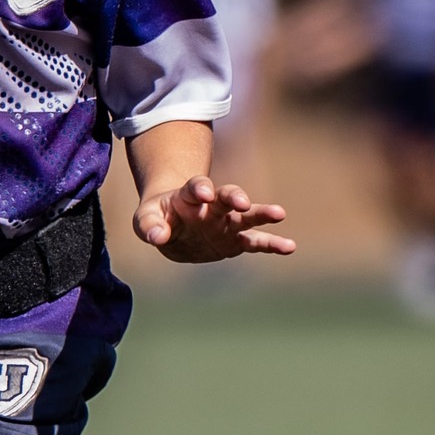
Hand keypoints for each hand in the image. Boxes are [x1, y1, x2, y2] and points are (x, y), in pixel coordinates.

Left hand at [134, 176, 295, 263]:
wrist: (171, 225)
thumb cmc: (158, 217)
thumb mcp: (145, 218)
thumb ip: (149, 225)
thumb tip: (158, 237)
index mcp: (188, 195)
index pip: (196, 187)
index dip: (201, 188)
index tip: (205, 193)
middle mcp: (212, 206)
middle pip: (226, 196)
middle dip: (234, 197)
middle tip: (242, 202)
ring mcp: (226, 222)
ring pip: (247, 216)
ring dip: (262, 214)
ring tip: (280, 213)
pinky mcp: (234, 241)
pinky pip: (255, 242)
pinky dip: (271, 244)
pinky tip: (289, 247)